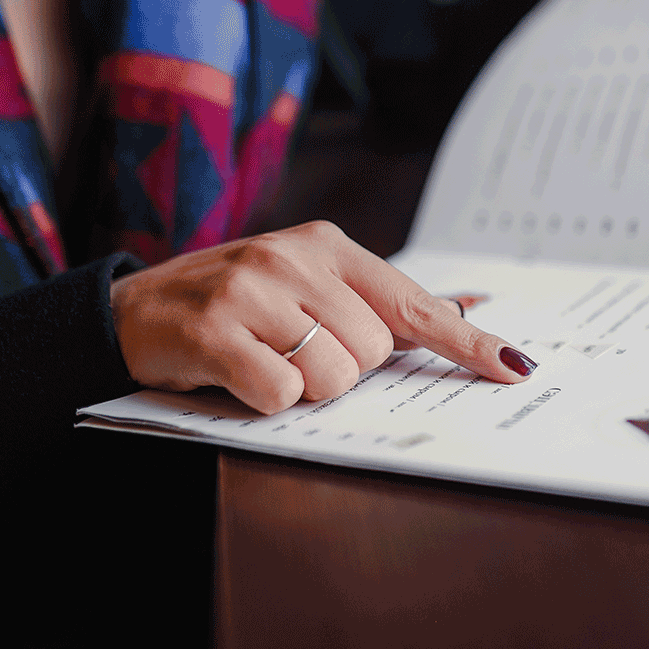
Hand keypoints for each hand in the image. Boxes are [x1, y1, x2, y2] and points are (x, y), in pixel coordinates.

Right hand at [109, 220, 536, 413]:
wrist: (137, 306)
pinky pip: (282, 394)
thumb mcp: (306, 285)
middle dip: (344, 369)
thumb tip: (460, 309)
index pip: (414, 302)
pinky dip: (267, 400)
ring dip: (305, 387)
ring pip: (334, 375)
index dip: (466, 341)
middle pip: (373, 351)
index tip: (512, 367)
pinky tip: (240, 375)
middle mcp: (295, 259)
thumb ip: (374, 302)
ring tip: (267, 359)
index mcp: (329, 247)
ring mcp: (253, 290)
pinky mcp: (215, 330)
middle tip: (296, 351)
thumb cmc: (238, 304)